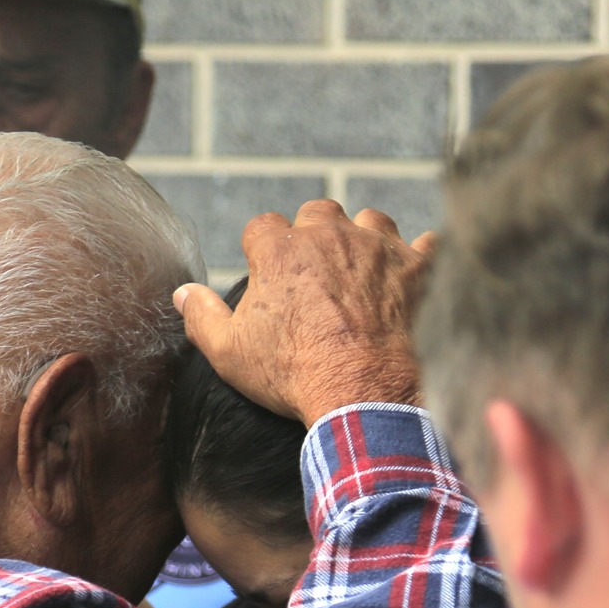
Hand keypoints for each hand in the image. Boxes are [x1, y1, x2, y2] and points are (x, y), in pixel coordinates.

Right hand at [175, 201, 434, 427]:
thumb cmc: (293, 375)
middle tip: (317, 277)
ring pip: (370, 220)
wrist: (366, 394)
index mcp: (280, 250)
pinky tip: (413, 278)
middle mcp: (330, 234)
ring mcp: (379, 245)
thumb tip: (182, 294)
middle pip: (317, 213)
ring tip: (363, 274)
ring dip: (365, 239)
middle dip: (314, 236)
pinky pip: (426, 245)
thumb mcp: (230, 354)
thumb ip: (202, 317)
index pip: (262, 228)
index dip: (263, 252)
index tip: (268, 278)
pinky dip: (418, 259)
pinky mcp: (419, 265)